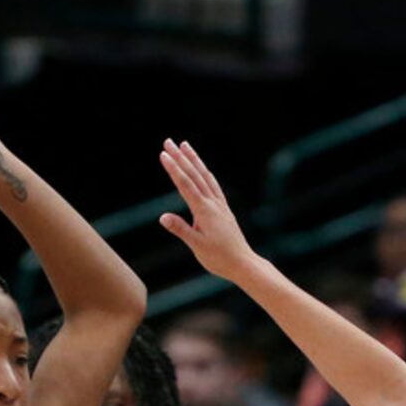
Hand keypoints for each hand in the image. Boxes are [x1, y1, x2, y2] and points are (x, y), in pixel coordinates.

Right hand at [158, 140, 256, 280]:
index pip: (185, 185)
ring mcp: (219, 204)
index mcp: (204, 211)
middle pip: (194, 174)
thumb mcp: (197, 246)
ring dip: (194, 159)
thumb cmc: (219, 258)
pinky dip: (205, 172)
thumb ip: (181, 230)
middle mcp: (212, 203)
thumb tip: (163, 217)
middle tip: (168, 141)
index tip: (163, 154)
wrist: (243, 263)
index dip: (173, 169)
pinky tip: (202, 168)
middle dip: (180, 157)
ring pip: (205, 176)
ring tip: (184, 145)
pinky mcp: (223, 209)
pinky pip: (213, 184)